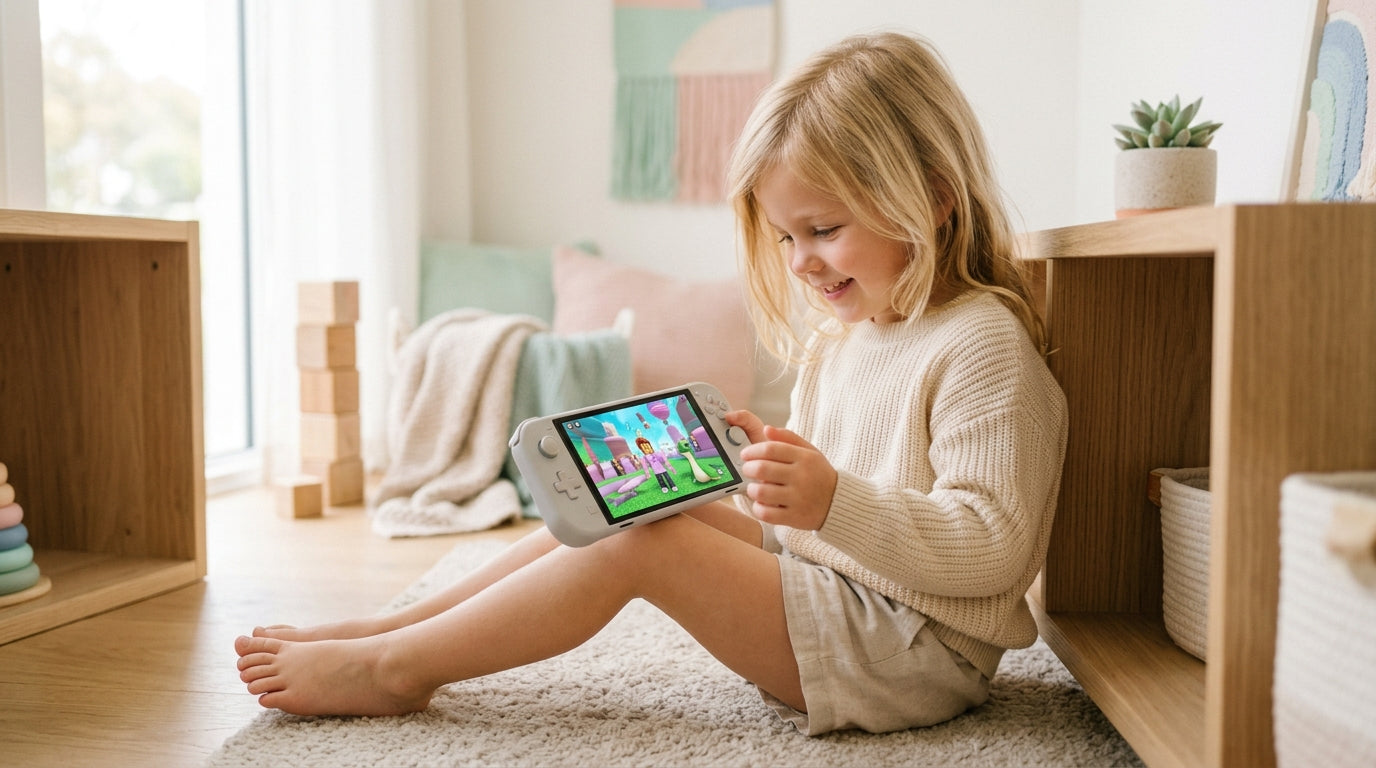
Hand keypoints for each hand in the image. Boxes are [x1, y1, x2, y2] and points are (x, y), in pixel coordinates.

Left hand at [725, 411, 836, 529]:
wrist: (839, 503)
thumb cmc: (818, 474)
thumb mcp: (809, 452)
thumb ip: (788, 438)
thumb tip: (766, 429)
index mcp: (805, 458)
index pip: (770, 449)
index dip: (752, 450)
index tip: (745, 454)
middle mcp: (802, 477)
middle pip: (762, 469)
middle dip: (748, 468)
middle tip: (748, 470)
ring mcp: (799, 499)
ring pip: (761, 492)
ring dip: (752, 489)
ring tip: (754, 488)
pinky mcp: (795, 517)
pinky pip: (766, 513)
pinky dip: (758, 508)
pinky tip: (762, 503)